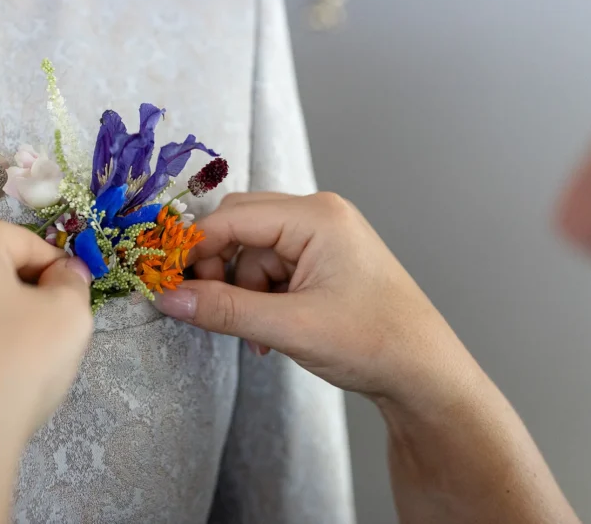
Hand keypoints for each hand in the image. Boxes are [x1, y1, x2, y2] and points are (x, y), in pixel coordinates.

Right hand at [155, 192, 477, 408]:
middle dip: (217, 269)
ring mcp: (322, 237)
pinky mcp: (322, 261)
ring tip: (256, 335)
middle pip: (239, 226)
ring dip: (240, 291)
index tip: (165, 281)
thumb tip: (168, 298)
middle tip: (205, 307)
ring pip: (251, 251)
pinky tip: (269, 332)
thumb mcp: (290, 327)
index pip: (233, 218)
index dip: (194, 248)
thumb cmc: (374, 343)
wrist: (426, 375)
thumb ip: (224, 309)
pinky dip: (259, 297)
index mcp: (317, 216)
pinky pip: (270, 267)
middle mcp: (318, 216)